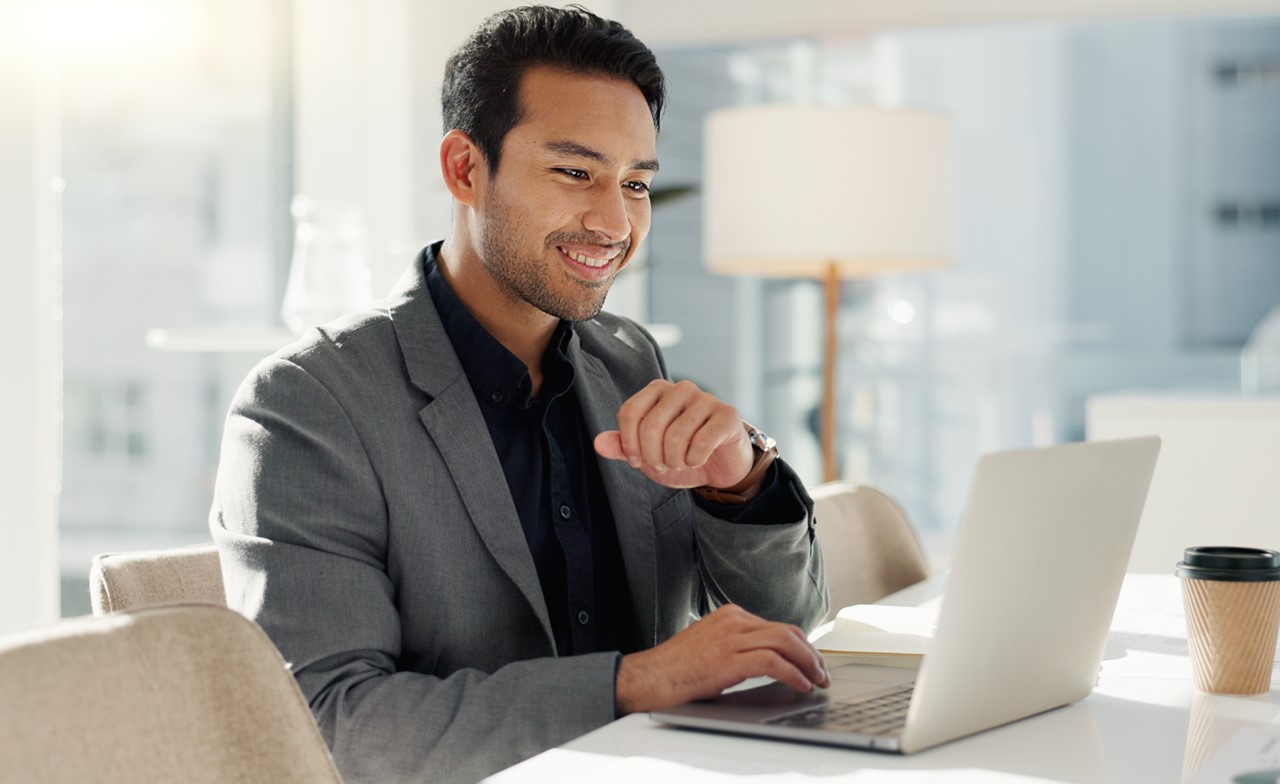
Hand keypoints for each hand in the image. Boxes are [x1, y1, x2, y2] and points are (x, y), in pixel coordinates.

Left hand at [593, 379, 752, 489]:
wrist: (720, 466)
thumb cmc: (681, 454)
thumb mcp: (647, 456)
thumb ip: (623, 447)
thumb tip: (598, 443)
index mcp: (657, 391)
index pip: (630, 412)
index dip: (629, 444)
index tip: (636, 461)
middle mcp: (681, 388)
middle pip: (651, 426)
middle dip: (653, 457)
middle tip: (662, 466)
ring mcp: (706, 399)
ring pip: (676, 436)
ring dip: (675, 461)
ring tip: (680, 463)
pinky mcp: (727, 415)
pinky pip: (701, 443)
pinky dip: (695, 461)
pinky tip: (698, 460)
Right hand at [615, 604, 829, 713]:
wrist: (649, 677)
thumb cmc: (676, 668)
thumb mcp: (711, 646)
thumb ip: (738, 646)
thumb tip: (770, 661)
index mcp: (730, 616)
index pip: (779, 626)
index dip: (803, 646)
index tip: (813, 663)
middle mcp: (733, 621)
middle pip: (787, 631)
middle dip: (811, 654)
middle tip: (822, 673)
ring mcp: (729, 638)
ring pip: (785, 642)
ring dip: (808, 663)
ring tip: (817, 680)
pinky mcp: (727, 659)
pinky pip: (772, 661)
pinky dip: (792, 673)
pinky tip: (800, 685)